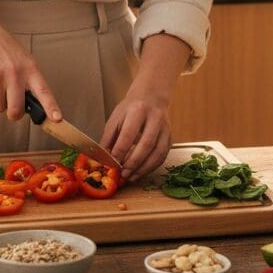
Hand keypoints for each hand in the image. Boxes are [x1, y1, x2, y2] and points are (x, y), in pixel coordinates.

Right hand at [0, 0, 62, 123]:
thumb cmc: (7, 49)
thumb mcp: (25, 60)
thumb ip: (30, 81)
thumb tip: (31, 106)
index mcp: (30, 69)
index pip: (43, 91)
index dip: (51, 107)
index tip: (57, 119)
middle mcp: (15, 73)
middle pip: (16, 110)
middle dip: (14, 114)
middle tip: (13, 109)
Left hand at [100, 32, 189, 180]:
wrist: (151, 96)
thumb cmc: (131, 108)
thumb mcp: (116, 118)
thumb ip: (108, 139)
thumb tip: (102, 158)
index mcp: (137, 110)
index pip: (128, 134)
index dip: (120, 151)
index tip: (112, 164)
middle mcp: (154, 118)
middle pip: (146, 144)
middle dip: (134, 162)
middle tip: (123, 174)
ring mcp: (165, 128)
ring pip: (158, 151)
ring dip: (144, 168)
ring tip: (132, 176)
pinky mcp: (170, 136)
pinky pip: (163, 155)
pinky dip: (153, 166)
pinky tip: (142, 172)